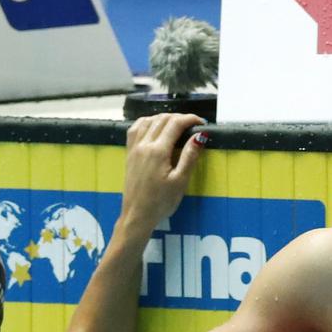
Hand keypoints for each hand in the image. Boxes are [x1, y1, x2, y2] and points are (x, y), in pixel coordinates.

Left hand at [121, 113, 207, 228]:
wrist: (138, 214)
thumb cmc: (161, 201)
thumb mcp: (180, 181)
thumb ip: (189, 156)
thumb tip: (200, 136)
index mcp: (158, 151)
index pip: (175, 124)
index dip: (190, 119)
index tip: (202, 123)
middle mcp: (144, 144)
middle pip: (162, 119)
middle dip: (179, 117)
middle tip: (193, 125)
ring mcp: (134, 148)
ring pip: (148, 121)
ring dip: (164, 118)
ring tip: (176, 124)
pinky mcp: (129, 153)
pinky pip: (136, 128)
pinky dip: (147, 122)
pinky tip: (153, 126)